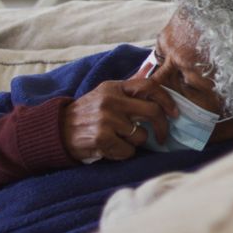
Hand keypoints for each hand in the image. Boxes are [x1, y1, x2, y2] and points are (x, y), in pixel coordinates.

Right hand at [61, 79, 178, 162]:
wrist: (57, 130)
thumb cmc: (87, 114)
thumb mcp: (105, 94)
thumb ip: (128, 91)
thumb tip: (154, 80)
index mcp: (114, 87)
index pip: (149, 86)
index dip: (167, 99)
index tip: (175, 113)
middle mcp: (111, 100)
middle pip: (153, 111)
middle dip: (163, 127)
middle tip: (163, 137)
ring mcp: (106, 119)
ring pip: (141, 135)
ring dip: (135, 142)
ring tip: (120, 139)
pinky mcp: (102, 137)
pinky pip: (128, 150)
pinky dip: (123, 153)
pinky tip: (111, 148)